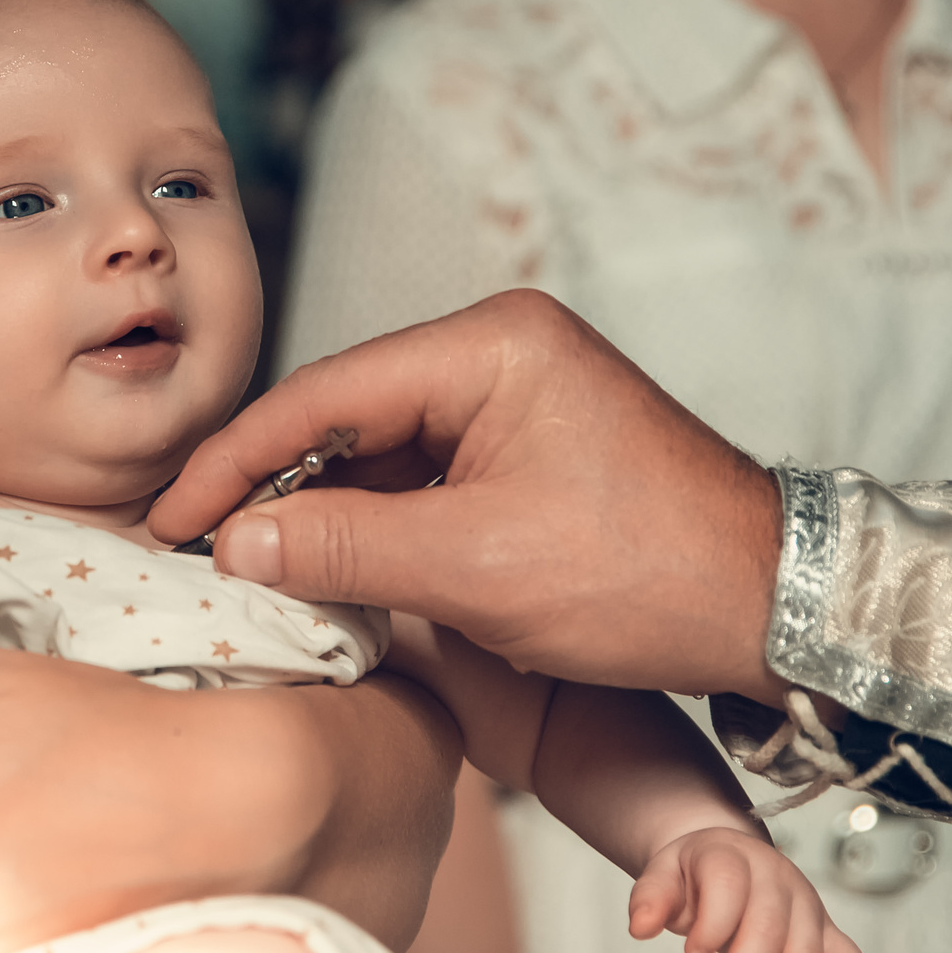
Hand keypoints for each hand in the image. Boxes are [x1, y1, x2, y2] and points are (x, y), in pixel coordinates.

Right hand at [148, 291, 790, 701]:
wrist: (778, 607)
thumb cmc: (651, 575)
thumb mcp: (479, 568)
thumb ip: (347, 548)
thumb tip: (237, 543)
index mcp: (490, 345)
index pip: (325, 395)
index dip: (238, 461)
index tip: (173, 517)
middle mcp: (500, 350)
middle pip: (346, 417)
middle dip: (271, 488)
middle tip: (196, 546)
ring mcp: (518, 397)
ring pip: (382, 454)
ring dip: (323, 515)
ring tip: (251, 570)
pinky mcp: (529, 447)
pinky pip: (426, 480)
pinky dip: (377, 528)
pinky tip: (332, 573)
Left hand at [630, 826, 893, 952]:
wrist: (724, 853)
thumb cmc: (693, 870)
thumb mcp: (662, 871)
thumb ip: (650, 896)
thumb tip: (639, 928)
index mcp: (735, 855)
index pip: (730, 889)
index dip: (711, 926)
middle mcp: (778, 877)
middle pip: (769, 929)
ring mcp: (805, 905)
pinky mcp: (822, 930)